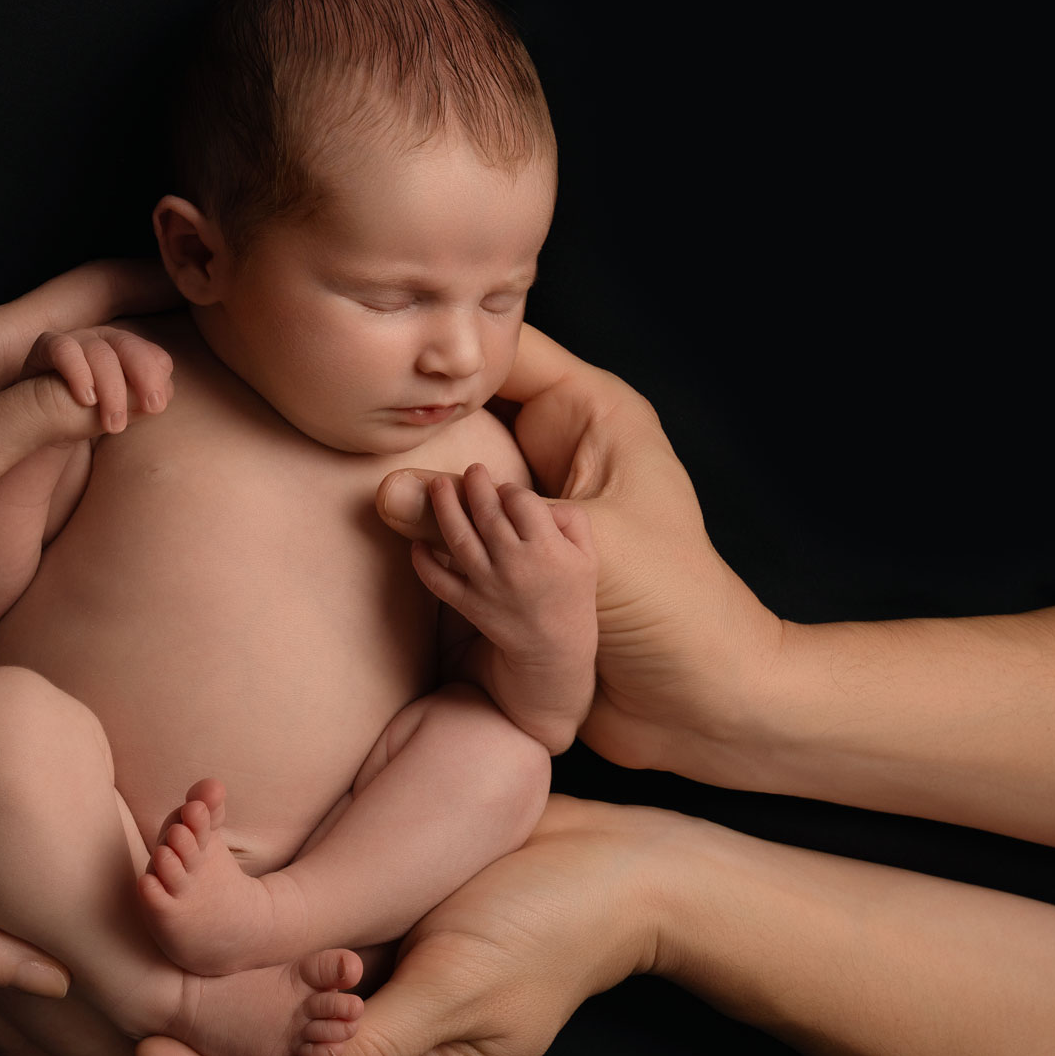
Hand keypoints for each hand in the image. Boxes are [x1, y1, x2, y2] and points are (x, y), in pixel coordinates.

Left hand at [0, 259, 179, 606]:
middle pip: (95, 324)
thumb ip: (41, 415)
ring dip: (127, 379)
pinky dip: (101, 414)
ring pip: (81, 369)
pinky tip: (123, 436)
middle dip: (149, 342)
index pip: (91, 292)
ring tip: (164, 408)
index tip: (208, 307)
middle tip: (180, 392)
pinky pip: (62, 414)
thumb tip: (117, 392)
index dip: (153, 288)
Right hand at [0, 619, 166, 1055]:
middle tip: (196, 1039)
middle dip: (115, 1037)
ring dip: (103, 988)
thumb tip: (54, 983)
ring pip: (47, 967)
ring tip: (173, 989)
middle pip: (48, 1018)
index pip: (33, 1039)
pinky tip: (122, 910)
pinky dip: (81, 931)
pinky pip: (36, 912)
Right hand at [23, 323, 173, 437]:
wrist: (41, 421)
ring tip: (113, 423)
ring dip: (111, 389)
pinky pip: (65, 349)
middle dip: (142, 377)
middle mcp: (104, 339)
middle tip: (149, 408)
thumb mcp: (119, 411)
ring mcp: (76, 339)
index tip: (155, 407)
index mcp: (128, 352)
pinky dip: (78, 373)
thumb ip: (141, 400)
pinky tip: (86, 400)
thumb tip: (167, 391)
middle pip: (129, 347)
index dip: (156, 378)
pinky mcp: (48, 344)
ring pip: (100, 353)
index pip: (153, 355)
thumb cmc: (86, 413)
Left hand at [61, 796, 680, 1055]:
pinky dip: (236, 992)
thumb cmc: (549, 922)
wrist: (611, 865)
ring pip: (263, 1046)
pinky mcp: (377, 965)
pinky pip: (290, 993)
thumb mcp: (465, 986)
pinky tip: (183, 978)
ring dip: (193, 1041)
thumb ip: (378, 1049)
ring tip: (106, 1037)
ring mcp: (379, 1016)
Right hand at [380, 324, 783, 771]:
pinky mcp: (523, 551)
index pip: (512, 352)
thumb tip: (386, 492)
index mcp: (594, 414)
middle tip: (354, 420)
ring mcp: (540, 499)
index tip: (387, 364)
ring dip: (421, 474)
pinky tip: (387, 525)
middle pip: (477, 405)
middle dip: (422, 412)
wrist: (700, 703)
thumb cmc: (674, 607)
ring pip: (464, 465)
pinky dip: (431, 525)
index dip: (454, 353)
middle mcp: (563, 446)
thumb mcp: (580, 550)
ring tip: (356, 468)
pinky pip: (464, 522)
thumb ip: (484, 522)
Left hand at [410, 461, 596, 751]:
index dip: (511, 490)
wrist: (554, 650)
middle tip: (472, 470)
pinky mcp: (469, 604)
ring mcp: (487, 585)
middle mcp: (514, 564)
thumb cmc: (571, 596)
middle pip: (486, 512)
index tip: (508, 491)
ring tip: (438, 484)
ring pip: (457, 538)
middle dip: (475, 484)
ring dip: (444, 507)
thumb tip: (537, 501)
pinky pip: (438, 580)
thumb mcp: (587, 556)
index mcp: (546, 549)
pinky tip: (416, 542)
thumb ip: (570, 519)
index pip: (520, 501)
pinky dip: (423, 562)